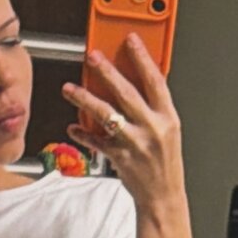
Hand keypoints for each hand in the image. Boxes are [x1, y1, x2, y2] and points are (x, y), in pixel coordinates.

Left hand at [61, 33, 186, 212]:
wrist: (162, 196)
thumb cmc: (164, 163)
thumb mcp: (167, 131)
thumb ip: (153, 109)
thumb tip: (136, 85)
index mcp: (167, 117)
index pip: (156, 80)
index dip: (142, 58)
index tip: (131, 41)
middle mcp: (152, 128)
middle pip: (127, 93)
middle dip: (107, 72)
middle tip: (92, 57)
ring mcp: (135, 143)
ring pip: (106, 115)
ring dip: (85, 99)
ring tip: (70, 88)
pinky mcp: (119, 157)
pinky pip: (97, 141)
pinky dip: (83, 133)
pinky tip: (73, 126)